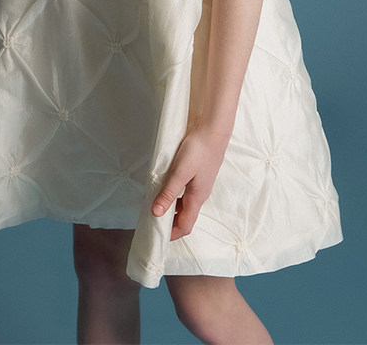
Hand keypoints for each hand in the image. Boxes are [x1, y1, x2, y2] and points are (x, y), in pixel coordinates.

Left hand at [151, 126, 229, 240]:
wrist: (214, 130)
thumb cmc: (198, 150)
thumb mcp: (180, 172)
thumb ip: (168, 193)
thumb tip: (156, 214)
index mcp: (197, 197)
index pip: (186, 225)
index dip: (172, 234)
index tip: (158, 236)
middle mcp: (201, 194)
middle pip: (186, 216)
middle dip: (171, 222)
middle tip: (153, 220)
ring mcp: (201, 184)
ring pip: (186, 204)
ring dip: (173, 208)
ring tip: (156, 203)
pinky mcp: (200, 174)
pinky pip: (187, 192)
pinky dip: (176, 195)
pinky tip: (167, 187)